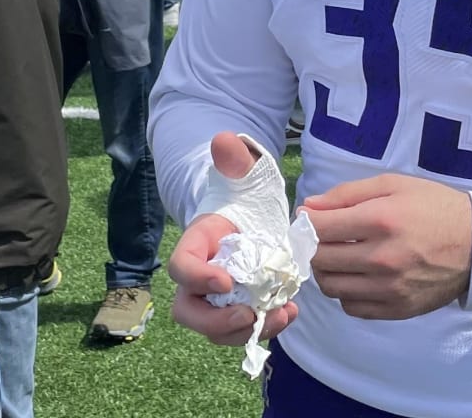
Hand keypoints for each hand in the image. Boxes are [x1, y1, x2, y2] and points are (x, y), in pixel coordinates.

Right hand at [166, 133, 298, 345]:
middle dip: (216, 322)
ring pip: (217, 328)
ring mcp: (218, 298)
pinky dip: (265, 327)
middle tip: (248, 317)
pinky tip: (290, 312)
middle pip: (189, 311)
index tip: (226, 280)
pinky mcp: (240, 308)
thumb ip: (234, 159)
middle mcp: (199, 276)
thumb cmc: (244, 195)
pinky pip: (243, 328)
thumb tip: (223, 140)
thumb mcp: (244, 174)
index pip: (180, 266)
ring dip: (245, 331)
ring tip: (281, 316)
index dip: (197, 278)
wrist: (255, 217)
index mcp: (196, 243)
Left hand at [302, 174, 471, 319]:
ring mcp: (389, 289)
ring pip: (332, 287)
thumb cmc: (433, 206)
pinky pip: (351, 307)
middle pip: (321, 259)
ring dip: (326, 270)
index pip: (321, 227)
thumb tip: (309, 207)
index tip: (305, 218)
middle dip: (311, 246)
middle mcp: (381, 258)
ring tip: (337, 256)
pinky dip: (346, 291)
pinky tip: (357, 275)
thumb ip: (347, 194)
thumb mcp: (392, 184)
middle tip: (318, 237)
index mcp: (380, 220)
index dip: (305, 222)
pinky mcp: (396, 310)